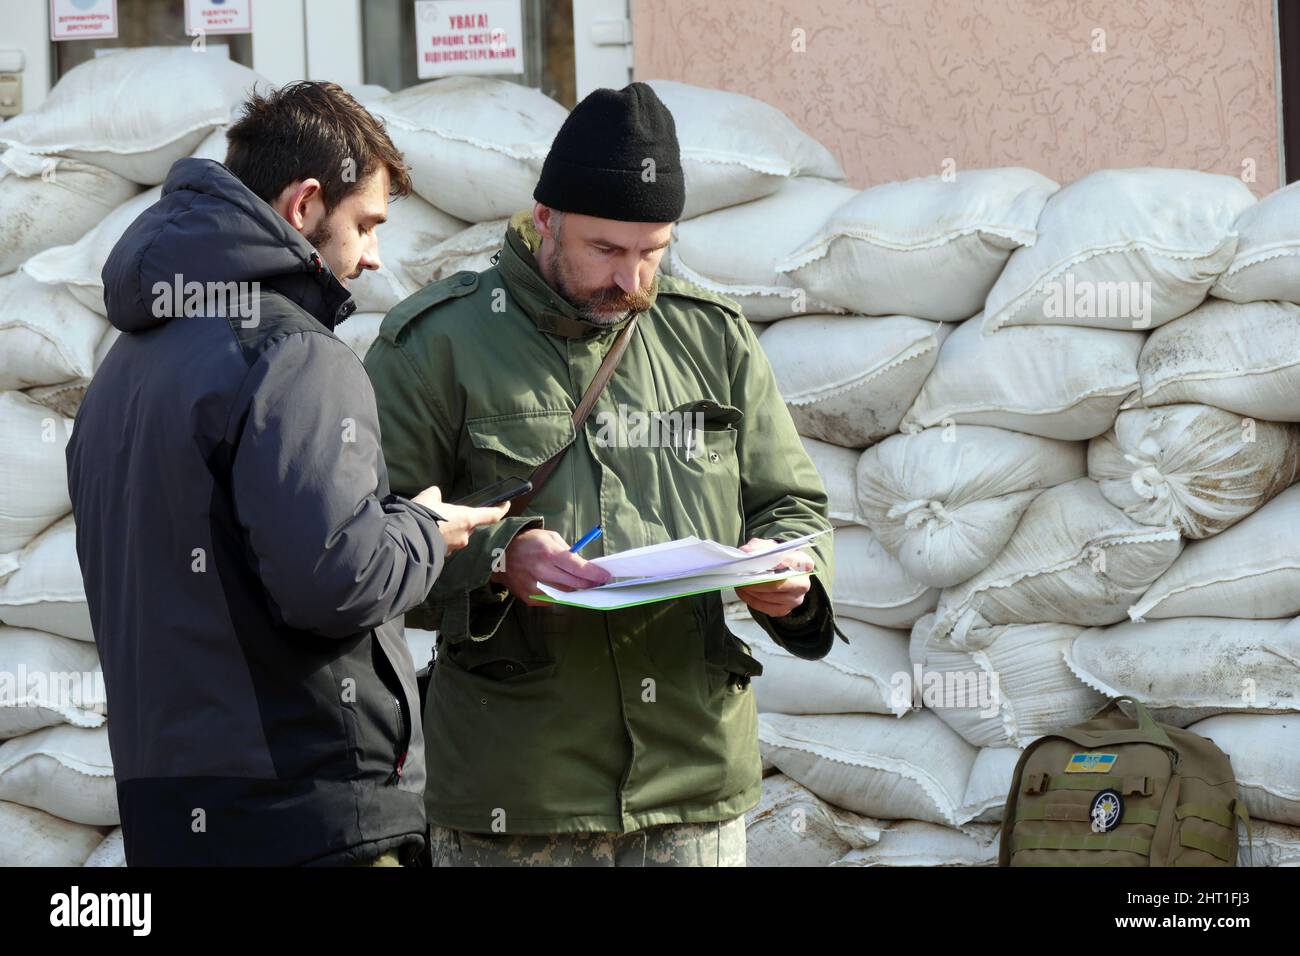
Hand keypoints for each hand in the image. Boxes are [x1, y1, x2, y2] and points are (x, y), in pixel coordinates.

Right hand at [412, 486, 508, 555]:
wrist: (407, 538)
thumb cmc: (422, 515)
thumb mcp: (428, 497)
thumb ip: (435, 495)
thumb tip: (435, 494)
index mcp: (467, 518)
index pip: (491, 515)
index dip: (500, 509)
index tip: (506, 504)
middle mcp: (465, 535)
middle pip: (469, 526)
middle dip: (459, 521)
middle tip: (443, 514)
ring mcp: (455, 547)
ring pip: (456, 536)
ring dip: (447, 531)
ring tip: (430, 524)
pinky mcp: (443, 556)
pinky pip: (444, 545)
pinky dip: (438, 540)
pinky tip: (425, 534)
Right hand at [490, 528, 611, 605]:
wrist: (499, 556)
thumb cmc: (528, 543)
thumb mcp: (549, 537)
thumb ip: (567, 551)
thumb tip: (584, 566)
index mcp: (549, 554)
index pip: (578, 568)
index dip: (594, 574)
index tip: (605, 576)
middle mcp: (542, 572)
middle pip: (575, 584)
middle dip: (589, 583)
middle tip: (598, 581)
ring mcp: (535, 587)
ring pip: (565, 594)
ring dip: (575, 589)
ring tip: (580, 582)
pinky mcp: (530, 598)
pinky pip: (552, 599)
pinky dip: (559, 593)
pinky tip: (559, 585)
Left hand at [734, 537, 812, 617]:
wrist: (779, 572)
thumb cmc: (774, 558)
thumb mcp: (767, 547)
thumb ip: (757, 547)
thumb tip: (746, 552)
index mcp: (804, 564)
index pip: (793, 562)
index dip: (778, 562)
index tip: (761, 561)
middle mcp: (803, 584)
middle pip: (777, 584)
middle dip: (755, 581)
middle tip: (741, 577)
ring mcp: (795, 599)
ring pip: (767, 597)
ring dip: (750, 590)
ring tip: (739, 583)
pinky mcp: (785, 610)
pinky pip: (764, 607)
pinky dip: (750, 599)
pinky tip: (743, 591)